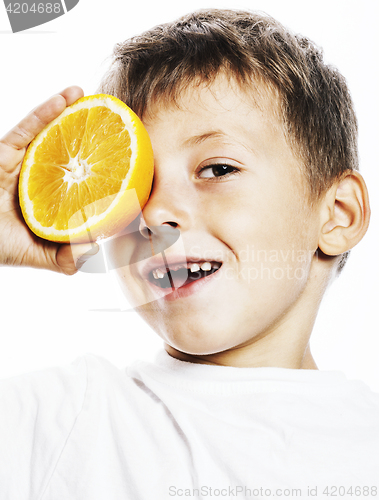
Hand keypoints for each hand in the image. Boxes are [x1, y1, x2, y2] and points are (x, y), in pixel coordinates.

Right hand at [0, 86, 97, 274]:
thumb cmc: (0, 244)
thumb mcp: (38, 255)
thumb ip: (65, 257)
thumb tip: (95, 249)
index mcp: (52, 196)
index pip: (80, 179)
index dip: (99, 167)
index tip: (123, 156)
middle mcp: (41, 176)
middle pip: (67, 149)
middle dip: (85, 132)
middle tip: (109, 117)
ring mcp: (24, 162)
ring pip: (48, 132)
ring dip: (67, 110)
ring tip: (86, 95)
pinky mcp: (5, 152)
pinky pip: (26, 129)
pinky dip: (44, 113)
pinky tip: (63, 99)